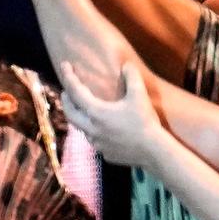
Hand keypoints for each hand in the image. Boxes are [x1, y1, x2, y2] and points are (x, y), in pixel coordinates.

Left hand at [58, 48, 166, 165]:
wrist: (153, 151)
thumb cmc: (145, 122)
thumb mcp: (139, 95)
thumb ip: (131, 76)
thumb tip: (126, 65)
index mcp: (96, 112)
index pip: (75, 91)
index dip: (68, 77)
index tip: (64, 65)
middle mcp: (92, 129)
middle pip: (70, 113)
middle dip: (66, 101)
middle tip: (66, 92)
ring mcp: (97, 143)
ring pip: (81, 129)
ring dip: (79, 117)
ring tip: (83, 110)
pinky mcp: (106, 153)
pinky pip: (95, 141)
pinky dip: (94, 132)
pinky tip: (102, 130)